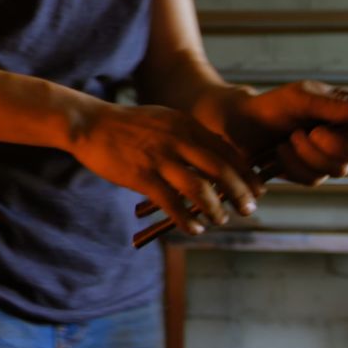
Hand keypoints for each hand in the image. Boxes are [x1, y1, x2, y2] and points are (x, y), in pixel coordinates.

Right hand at [71, 103, 262, 234]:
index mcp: (186, 125)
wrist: (90, 124)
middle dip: (240, 193)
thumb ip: (189, 134)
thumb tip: (215, 153)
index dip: (246, 173)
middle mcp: (178, 140)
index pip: (228, 151)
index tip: (256, 190)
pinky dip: (187, 220)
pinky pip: (172, 203)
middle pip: (222, 170)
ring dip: (215, 209)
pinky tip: (193, 229)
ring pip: (200, 189)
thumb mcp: (164, 118)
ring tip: (220, 220)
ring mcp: (160, 159)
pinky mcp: (142, 177)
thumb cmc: (126, 124)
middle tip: (248, 210)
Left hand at [226, 81, 347, 184]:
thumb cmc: (272, 105)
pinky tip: (279, 152)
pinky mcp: (310, 173)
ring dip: (306, 154)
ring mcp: (329, 157)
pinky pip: (312, 179)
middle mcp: (347, 136)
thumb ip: (334, 105)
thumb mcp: (300, 97)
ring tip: (287, 138)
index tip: (323, 131)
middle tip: (305, 133)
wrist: (239, 125)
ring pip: (336, 169)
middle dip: (333, 146)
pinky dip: (293, 165)